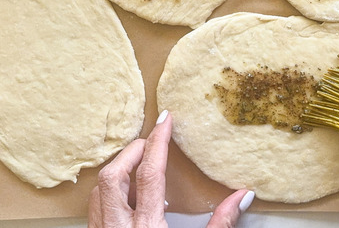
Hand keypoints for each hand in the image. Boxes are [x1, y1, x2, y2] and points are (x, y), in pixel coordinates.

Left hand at [88, 110, 254, 227]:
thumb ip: (221, 225)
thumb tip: (242, 195)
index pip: (149, 174)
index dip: (158, 143)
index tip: (166, 120)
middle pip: (112, 176)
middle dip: (130, 152)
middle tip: (150, 141)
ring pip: (98, 193)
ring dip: (116, 171)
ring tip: (136, 163)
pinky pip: (95, 211)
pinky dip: (108, 194)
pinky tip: (125, 199)